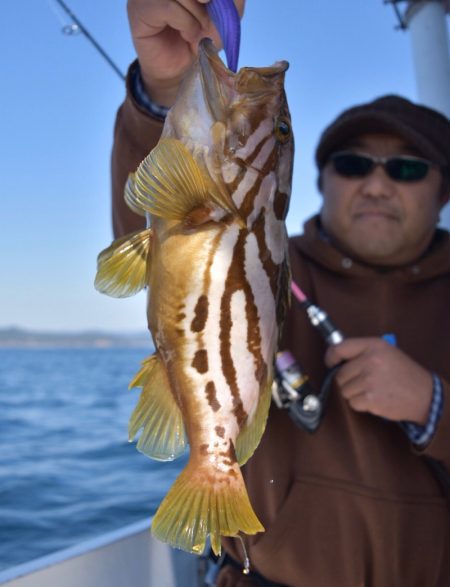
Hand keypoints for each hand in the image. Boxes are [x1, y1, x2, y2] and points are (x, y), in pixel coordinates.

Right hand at [127, 0, 244, 106]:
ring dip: (197, 14)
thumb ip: (229, 1)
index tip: (212, 2)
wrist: (181, 69)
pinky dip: (185, 22)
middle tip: (209, 19)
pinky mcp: (139, 7)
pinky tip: (186, 34)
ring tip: (197, 31)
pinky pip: (168, 6)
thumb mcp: (223, 16)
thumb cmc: (199, 38)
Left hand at [325, 337, 432, 425]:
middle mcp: (370, 361)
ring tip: (371, 390)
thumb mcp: (386, 351)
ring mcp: (370, 380)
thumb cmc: (403, 372)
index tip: (331, 363)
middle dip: (348, 380)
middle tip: (364, 382)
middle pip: (340, 374)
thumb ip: (362, 351)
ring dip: (354, 393)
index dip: (331, 357)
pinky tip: (374, 399)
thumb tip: (335, 357)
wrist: (423, 394)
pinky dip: (360, 404)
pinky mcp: (371, 398)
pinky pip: (352, 403)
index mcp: (373, 346)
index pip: (339, 348)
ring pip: (344, 390)